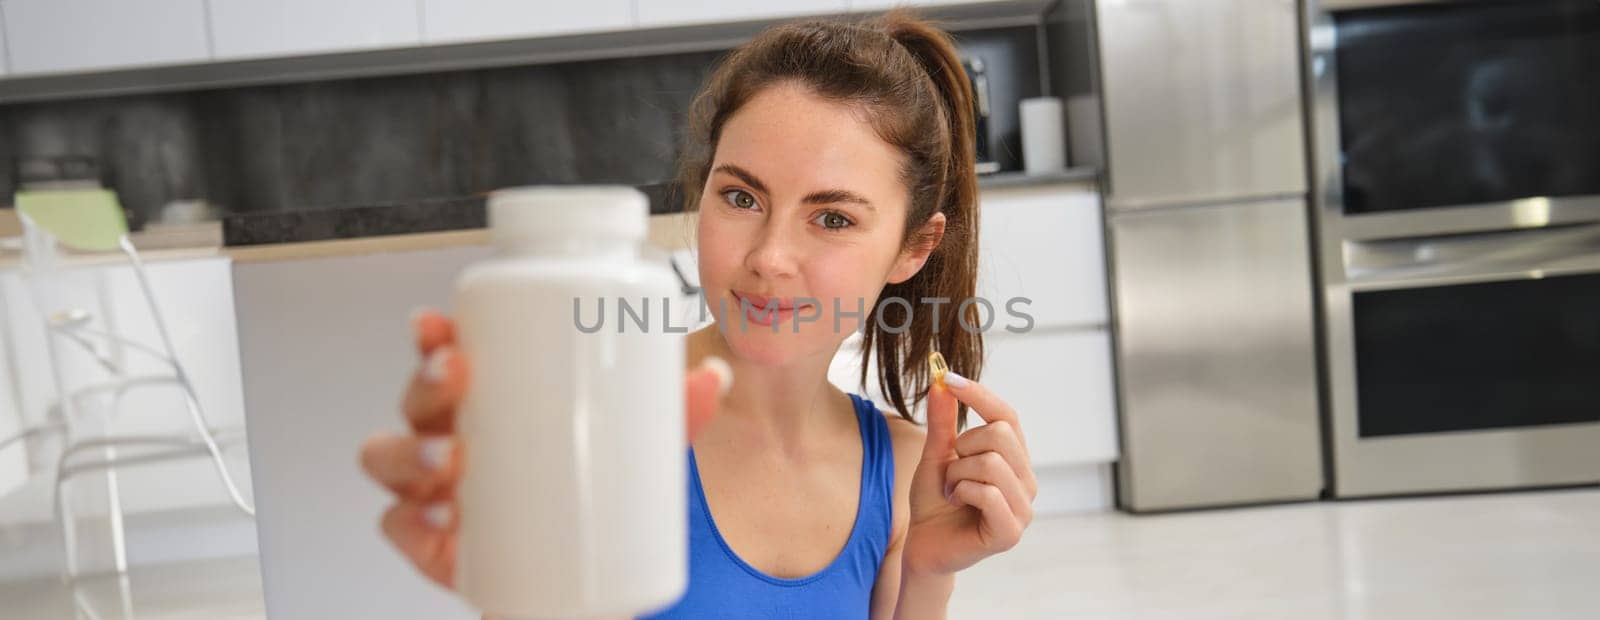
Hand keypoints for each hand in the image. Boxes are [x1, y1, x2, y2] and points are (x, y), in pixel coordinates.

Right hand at [359, 309, 726, 587]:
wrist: (583, 587)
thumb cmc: (591, 498)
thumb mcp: (635, 451)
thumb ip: (671, 415)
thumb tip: (714, 377)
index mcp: (488, 402)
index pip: (447, 355)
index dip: (432, 336)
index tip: (439, 324)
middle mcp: (451, 440)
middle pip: (417, 399)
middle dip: (426, 381)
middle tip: (456, 376)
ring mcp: (439, 493)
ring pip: (390, 458)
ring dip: (409, 451)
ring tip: (448, 457)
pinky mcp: (436, 548)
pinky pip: (400, 529)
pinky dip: (411, 522)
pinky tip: (441, 520)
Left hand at [901, 373, 1036, 575]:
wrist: (924, 545)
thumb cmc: (935, 501)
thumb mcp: (936, 455)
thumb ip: (943, 422)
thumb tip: (943, 381)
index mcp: (1014, 459)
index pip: (1007, 415)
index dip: (979, 395)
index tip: (948, 379)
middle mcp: (1026, 481)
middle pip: (1001, 434)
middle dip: (963, 447)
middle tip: (951, 470)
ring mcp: (1024, 508)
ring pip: (992, 463)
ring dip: (958, 474)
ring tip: (952, 490)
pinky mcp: (1011, 532)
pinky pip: (987, 493)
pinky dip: (962, 492)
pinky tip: (957, 504)